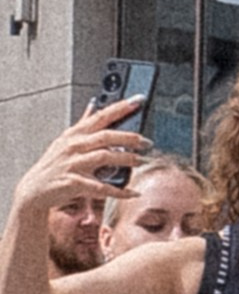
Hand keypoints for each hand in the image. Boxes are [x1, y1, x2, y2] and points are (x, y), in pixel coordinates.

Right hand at [12, 100, 149, 223]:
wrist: (35, 190)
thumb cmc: (53, 165)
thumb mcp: (66, 140)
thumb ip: (83, 123)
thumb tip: (94, 104)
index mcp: (75, 134)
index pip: (100, 116)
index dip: (120, 107)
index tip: (138, 100)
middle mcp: (74, 146)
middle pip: (106, 136)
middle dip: (129, 137)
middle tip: (147, 141)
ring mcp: (73, 164)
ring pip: (105, 158)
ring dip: (126, 159)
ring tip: (141, 161)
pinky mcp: (74, 183)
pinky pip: (101, 187)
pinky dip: (119, 191)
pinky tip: (133, 192)